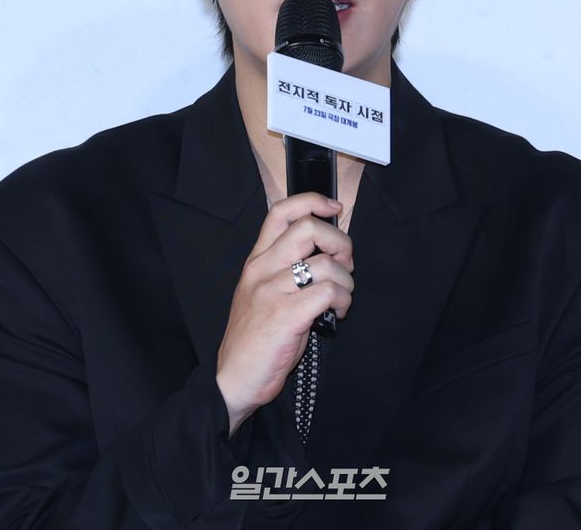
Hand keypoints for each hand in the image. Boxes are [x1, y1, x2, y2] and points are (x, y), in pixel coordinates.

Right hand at [216, 192, 353, 435]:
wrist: (233, 379)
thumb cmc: (254, 338)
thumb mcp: (263, 292)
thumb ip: (286, 268)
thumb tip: (328, 251)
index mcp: (256, 260)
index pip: (281, 212)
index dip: (312, 202)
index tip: (334, 208)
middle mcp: (262, 269)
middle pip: (309, 228)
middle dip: (340, 242)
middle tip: (345, 265)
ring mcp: (272, 291)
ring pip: (326, 263)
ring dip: (347, 282)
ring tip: (341, 299)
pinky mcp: (285, 315)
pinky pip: (329, 292)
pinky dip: (343, 302)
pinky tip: (336, 315)